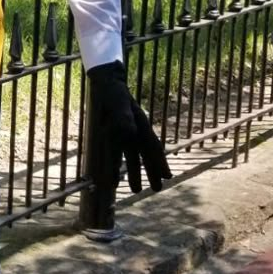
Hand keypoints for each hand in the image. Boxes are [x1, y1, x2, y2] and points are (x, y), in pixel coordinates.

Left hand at [88, 61, 171, 192]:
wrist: (105, 83)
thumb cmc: (114, 92)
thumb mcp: (118, 102)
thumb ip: (124, 116)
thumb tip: (131, 132)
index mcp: (140, 125)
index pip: (153, 146)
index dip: (160, 162)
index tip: (167, 177)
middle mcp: (135, 131)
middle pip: (146, 154)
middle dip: (152, 171)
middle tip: (157, 189)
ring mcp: (125, 133)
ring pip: (132, 156)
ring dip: (134, 172)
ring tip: (137, 190)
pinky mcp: (113, 134)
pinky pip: (115, 153)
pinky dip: (115, 166)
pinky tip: (112, 178)